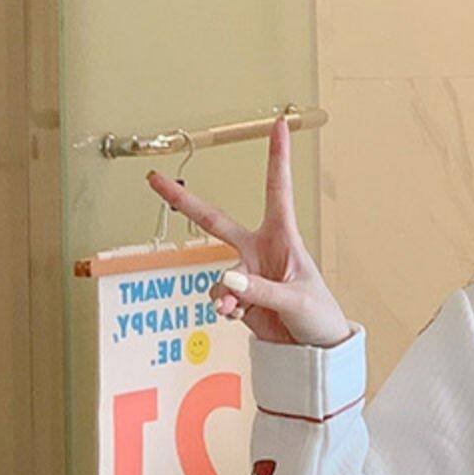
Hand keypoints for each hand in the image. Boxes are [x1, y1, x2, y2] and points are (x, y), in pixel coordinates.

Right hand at [145, 116, 352, 347]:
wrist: (316, 350)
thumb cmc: (318, 315)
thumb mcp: (295, 300)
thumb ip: (260, 289)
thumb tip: (227, 279)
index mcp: (283, 237)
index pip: (277, 189)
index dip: (277, 156)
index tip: (279, 124)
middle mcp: (259, 249)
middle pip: (213, 220)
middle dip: (183, 201)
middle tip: (154, 180)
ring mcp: (246, 273)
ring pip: (218, 277)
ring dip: (223, 293)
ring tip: (235, 307)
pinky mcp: (238, 297)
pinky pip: (218, 297)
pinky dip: (222, 306)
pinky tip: (233, 313)